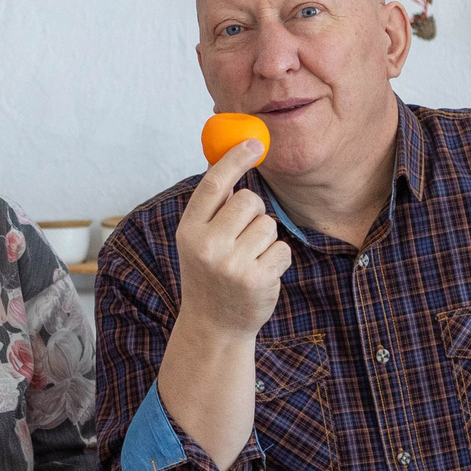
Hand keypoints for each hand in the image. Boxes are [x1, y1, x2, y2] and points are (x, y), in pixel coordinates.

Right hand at [173, 138, 290, 341]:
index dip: (235, 159)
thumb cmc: (208, 276)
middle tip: (241, 237)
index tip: (254, 142)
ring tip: (248, 261)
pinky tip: (259, 275)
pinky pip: (282, 248)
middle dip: (253, 213)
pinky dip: (276, 260)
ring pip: (268, 224)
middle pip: (249, 200)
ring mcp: (233, 265)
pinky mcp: (258, 279)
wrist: (213, 327)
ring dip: (264, 239)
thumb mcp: (196, 241)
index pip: (214, 185)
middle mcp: (208, 246)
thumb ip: (211, 207)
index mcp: (188, 231)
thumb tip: (229, 160)